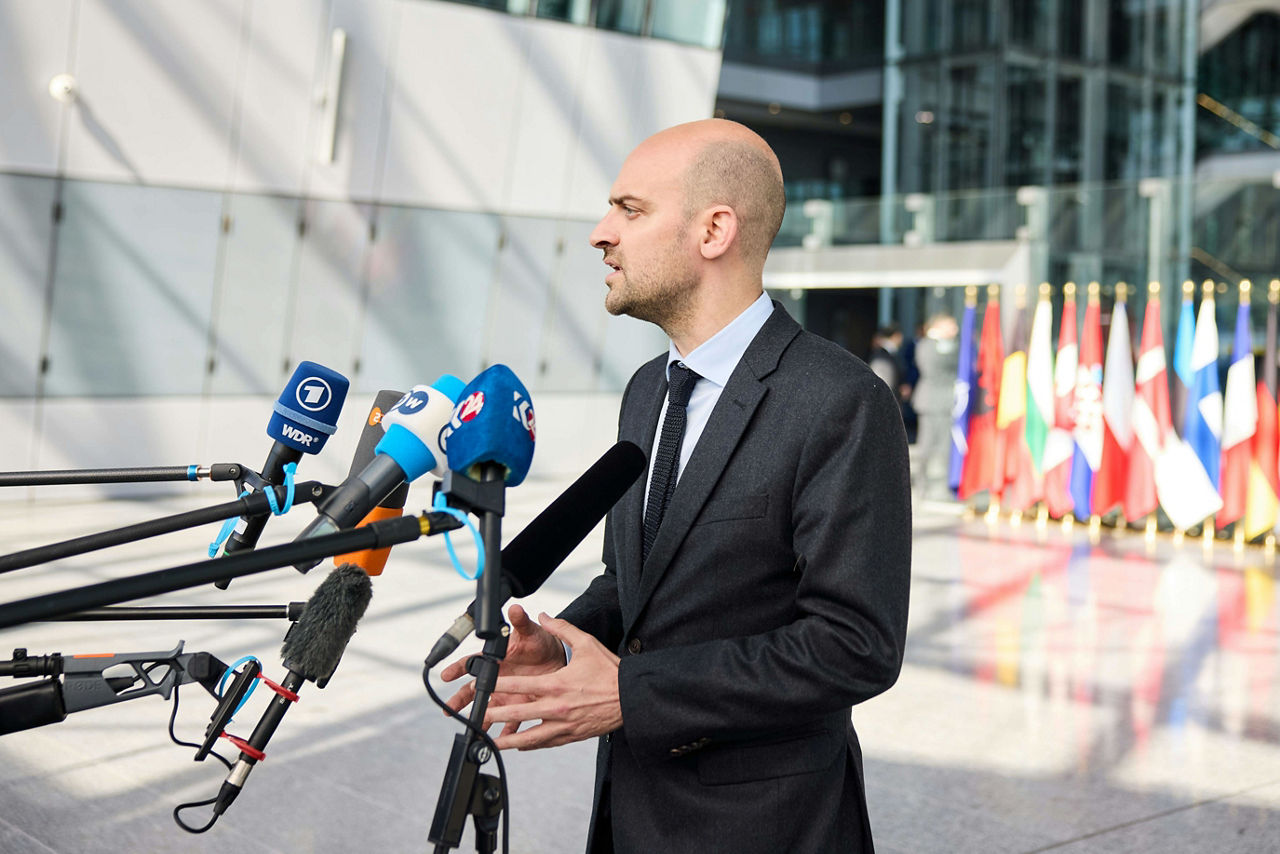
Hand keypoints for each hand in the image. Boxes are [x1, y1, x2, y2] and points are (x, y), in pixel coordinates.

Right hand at [441, 604, 565, 730]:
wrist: (557, 658)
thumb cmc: (539, 642)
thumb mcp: (531, 632)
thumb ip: (521, 622)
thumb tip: (515, 608)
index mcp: (496, 659)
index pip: (472, 662)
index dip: (458, 668)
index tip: (446, 675)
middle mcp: (497, 679)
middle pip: (473, 690)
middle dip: (459, 700)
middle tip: (449, 709)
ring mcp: (506, 695)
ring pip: (488, 710)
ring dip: (480, 720)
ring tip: (472, 731)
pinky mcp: (519, 707)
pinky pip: (510, 723)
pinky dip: (505, 733)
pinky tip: (500, 742)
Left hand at [485, 613, 621, 750]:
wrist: (631, 697)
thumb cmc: (610, 671)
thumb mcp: (586, 643)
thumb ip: (561, 629)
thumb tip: (543, 616)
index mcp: (557, 684)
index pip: (519, 686)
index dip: (496, 685)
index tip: (480, 685)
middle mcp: (557, 707)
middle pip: (517, 714)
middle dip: (493, 715)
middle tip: (475, 717)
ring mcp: (564, 724)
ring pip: (529, 737)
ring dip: (507, 741)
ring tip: (490, 743)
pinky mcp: (571, 736)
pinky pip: (546, 743)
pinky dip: (531, 745)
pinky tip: (521, 746)